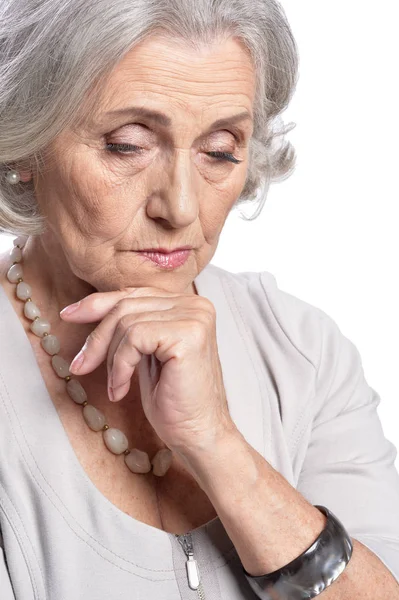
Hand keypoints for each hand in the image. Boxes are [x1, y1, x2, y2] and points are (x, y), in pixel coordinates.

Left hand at [60, 286, 235, 454]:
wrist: (197, 434)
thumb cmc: (173, 400)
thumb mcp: (145, 354)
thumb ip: (131, 327)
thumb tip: (85, 309)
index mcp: (187, 304)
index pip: (134, 294)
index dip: (98, 303)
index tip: (69, 314)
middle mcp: (195, 304)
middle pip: (126, 305)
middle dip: (97, 338)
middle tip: (80, 367)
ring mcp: (194, 316)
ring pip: (126, 322)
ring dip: (110, 359)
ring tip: (114, 387)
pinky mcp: (188, 334)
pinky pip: (134, 338)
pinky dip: (120, 366)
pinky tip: (121, 389)